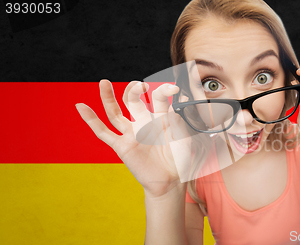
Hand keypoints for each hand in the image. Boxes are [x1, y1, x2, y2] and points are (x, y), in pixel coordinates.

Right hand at [76, 80, 190, 197]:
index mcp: (160, 118)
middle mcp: (143, 122)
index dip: (164, 91)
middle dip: (135, 90)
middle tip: (140, 85)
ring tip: (104, 82)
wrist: (171, 180)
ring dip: (107, 97)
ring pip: (115, 113)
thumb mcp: (183, 139)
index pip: (158, 99)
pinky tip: (81, 107)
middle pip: (133, 101)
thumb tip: (177, 103)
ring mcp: (130, 134)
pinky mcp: (121, 146)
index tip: (174, 88)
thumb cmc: (179, 159)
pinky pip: (103, 133)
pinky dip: (91, 120)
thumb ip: (178, 122)